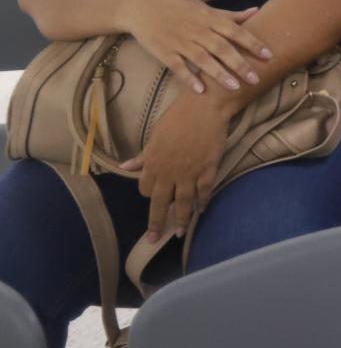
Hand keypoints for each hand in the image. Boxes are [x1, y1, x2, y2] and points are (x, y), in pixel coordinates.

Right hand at [121, 0, 270, 95]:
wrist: (140, 5)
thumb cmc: (175, 4)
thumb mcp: (203, 6)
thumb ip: (229, 14)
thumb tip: (256, 11)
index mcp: (209, 18)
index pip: (236, 32)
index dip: (253, 43)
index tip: (268, 56)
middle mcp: (197, 30)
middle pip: (222, 49)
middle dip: (240, 64)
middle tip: (256, 79)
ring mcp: (180, 42)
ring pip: (203, 60)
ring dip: (219, 74)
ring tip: (234, 87)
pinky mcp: (164, 52)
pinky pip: (178, 67)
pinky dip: (189, 78)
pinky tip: (200, 90)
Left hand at [123, 96, 229, 242]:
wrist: (206, 107)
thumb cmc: (178, 117)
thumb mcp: (156, 135)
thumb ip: (143, 156)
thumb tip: (124, 168)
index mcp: (154, 164)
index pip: (146, 189)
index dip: (149, 194)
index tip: (153, 196)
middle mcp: (170, 173)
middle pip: (161, 204)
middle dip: (157, 224)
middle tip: (154, 240)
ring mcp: (190, 173)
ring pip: (184, 203)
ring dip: (181, 220)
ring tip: (179, 233)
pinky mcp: (208, 169)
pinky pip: (204, 191)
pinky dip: (203, 202)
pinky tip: (202, 209)